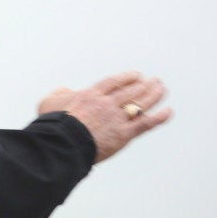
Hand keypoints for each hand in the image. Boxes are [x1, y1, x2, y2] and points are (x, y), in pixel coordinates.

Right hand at [38, 71, 172, 162]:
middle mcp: (106, 103)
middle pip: (131, 90)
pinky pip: (146, 123)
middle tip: (154, 81)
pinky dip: (159, 117)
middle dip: (144, 84)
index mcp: (90, 95)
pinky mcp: (123, 134)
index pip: (113, 82)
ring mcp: (117, 118)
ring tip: (162, 89)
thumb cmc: (53, 125)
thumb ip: (58, 94)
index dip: (127, 78)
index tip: (136, 75)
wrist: (63, 142)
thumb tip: (64, 90)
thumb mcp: (48, 103)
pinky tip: (168, 111)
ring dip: (154, 94)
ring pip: (140, 103)